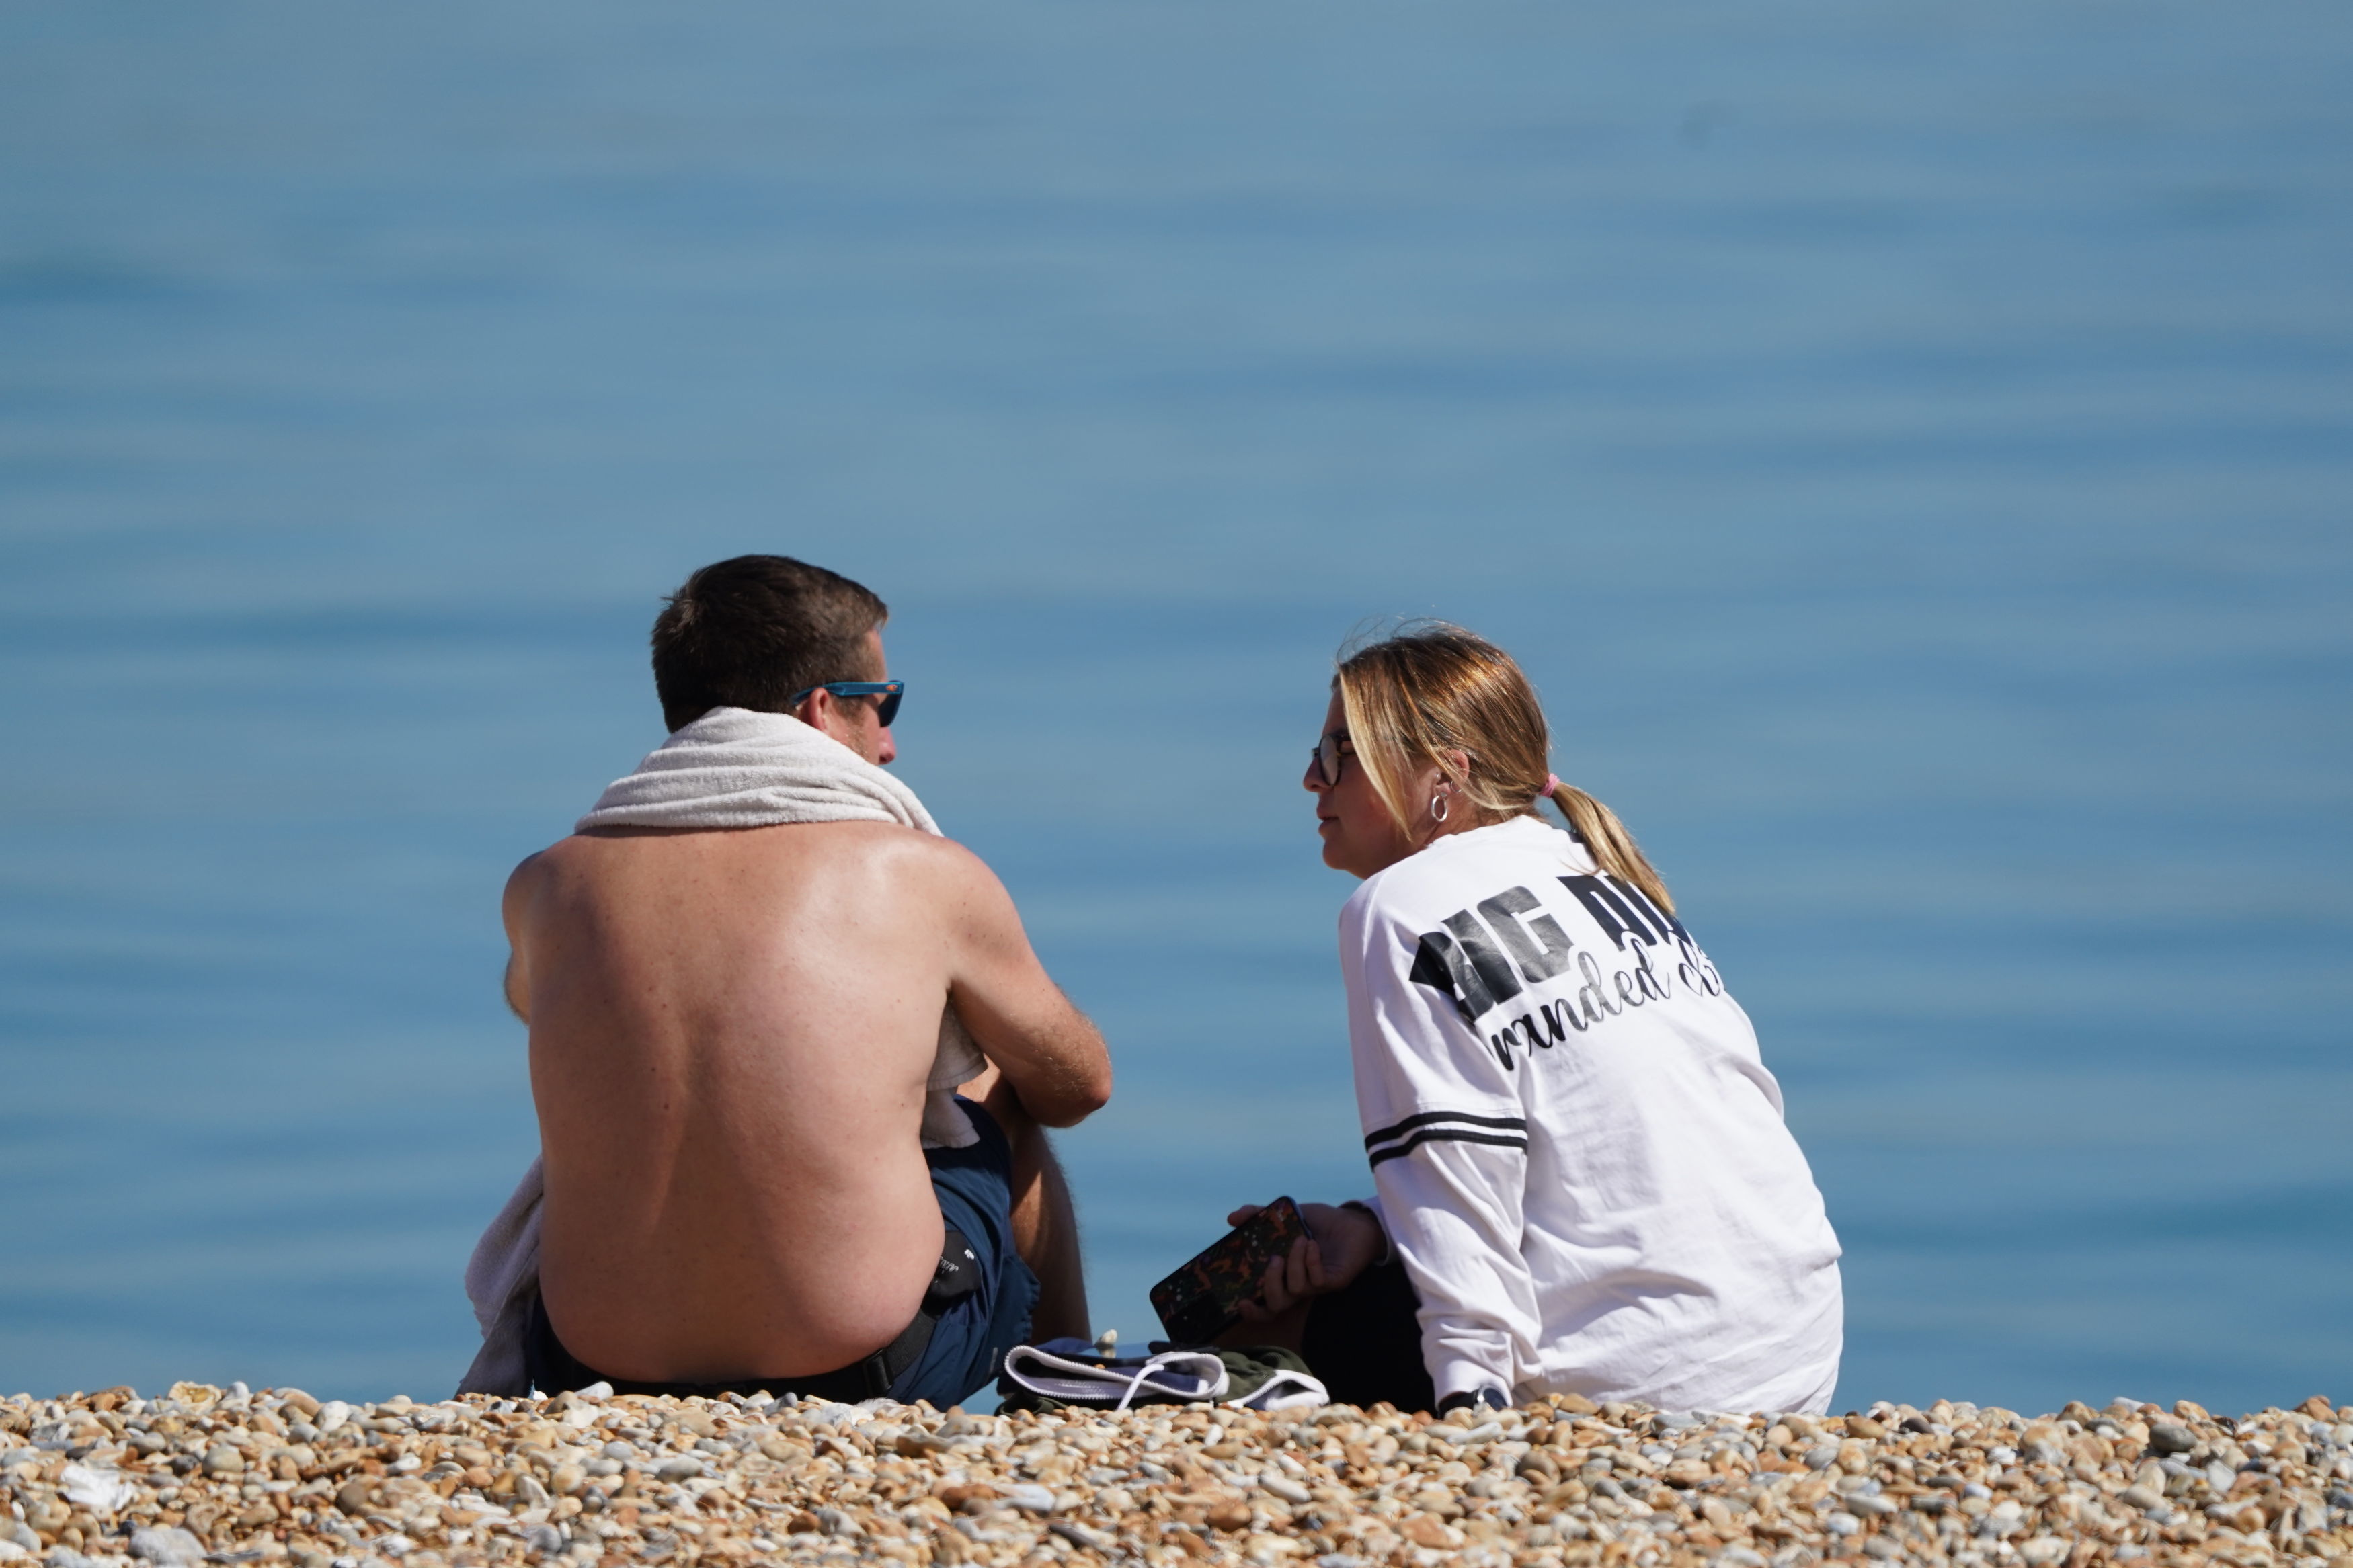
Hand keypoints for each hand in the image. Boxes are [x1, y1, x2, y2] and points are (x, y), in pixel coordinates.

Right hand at [1227, 1201, 1385, 1320]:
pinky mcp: (1334, 1282)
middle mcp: (1298, 1286)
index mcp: (1284, 1276)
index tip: (1240, 1302)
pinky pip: (1318, 1281)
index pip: (1265, 1305)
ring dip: (1294, 1264)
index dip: (1252, 1311)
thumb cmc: (1320, 1223)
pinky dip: (1311, 1262)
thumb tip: (1232, 1217)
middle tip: (1274, 1260)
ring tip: (1301, 1240)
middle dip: (1270, 1285)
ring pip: (1297, 1290)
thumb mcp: (1287, 1217)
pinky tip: (1313, 1245)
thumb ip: (1260, 1216)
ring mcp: (1317, 1286)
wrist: (1354, 1221)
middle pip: (1277, 1306)